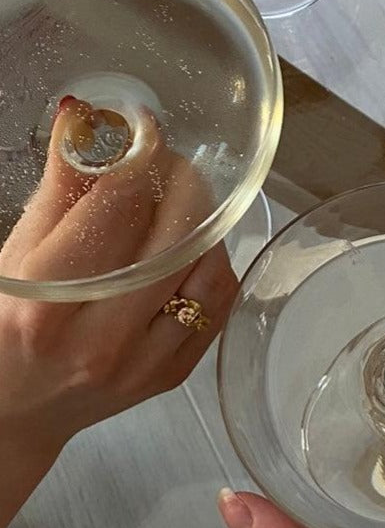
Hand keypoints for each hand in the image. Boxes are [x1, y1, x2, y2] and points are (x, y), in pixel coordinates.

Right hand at [0, 99, 235, 525]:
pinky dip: (213, 262)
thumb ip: (58, 188)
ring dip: (203, 220)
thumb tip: (87, 115)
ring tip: (177, 201)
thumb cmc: (5, 324)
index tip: (143, 126)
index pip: (121, 204)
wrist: (13, 412)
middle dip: (180, 179)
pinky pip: (220, 301)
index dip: (140, 151)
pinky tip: (189, 247)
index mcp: (49, 301)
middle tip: (165, 160)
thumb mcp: (14, 254)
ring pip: (209, 265)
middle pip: (178, 232)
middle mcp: (101, 337)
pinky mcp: (173, 375)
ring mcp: (144, 362)